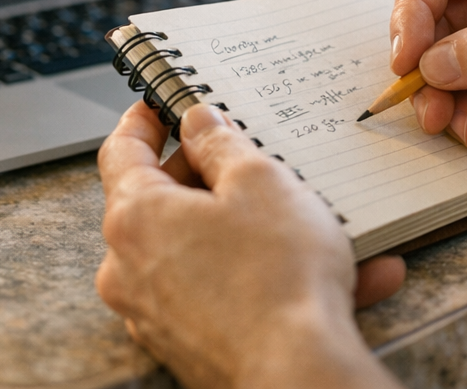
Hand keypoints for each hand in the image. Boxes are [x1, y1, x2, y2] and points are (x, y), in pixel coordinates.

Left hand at [97, 102, 403, 388]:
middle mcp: (131, 268)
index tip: (160, 104)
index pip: (121, 151)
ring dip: (257, 231)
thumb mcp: (259, 181)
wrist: (296, 375)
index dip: (144, 120)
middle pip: (162, 201)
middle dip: (211, 177)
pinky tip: (346, 273)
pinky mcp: (190, 344)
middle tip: (251, 156)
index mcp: (135, 217)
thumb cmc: (276, 277)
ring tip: (323, 221)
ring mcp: (157, 312)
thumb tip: (199, 123)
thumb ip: (222, 144)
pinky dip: (270, 277)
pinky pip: (229, 293)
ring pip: (205, 250)